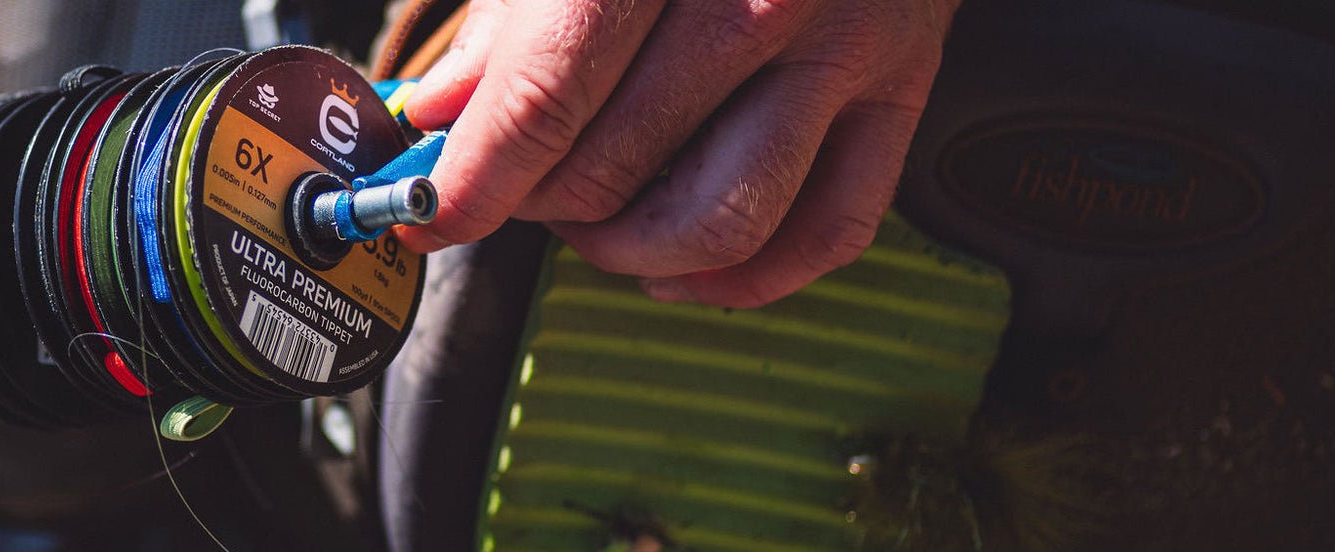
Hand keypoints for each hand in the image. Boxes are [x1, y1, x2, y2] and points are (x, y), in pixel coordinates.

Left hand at [393, 0, 958, 306]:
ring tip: (587, 225)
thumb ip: (512, 12)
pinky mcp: (904, 86)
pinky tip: (677, 265)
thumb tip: (448, 111)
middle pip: (617, 163)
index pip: (547, 94)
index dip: (476, 175)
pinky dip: (741, 277)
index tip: (430, 210)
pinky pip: (830, 232)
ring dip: (627, 251)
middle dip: (536, 203)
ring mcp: (848, 44)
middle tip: (508, 189)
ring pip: (721, 220)